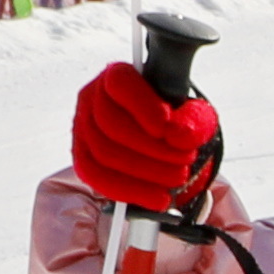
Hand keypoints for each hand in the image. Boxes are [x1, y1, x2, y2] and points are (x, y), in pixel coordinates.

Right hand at [70, 64, 218, 215]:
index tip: (167, 129)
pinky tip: (158, 198)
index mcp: (118, 75)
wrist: (162, 136)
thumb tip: (181, 136)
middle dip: (154, 148)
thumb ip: (192, 120)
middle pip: (112, 125)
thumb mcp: (191, 113)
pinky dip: (130, 191)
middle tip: (185, 160)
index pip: (121, 84)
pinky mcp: (82, 156)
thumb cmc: (172, 118)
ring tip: (177, 177)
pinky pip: (96, 177)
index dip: (143, 107)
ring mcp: (82, 127)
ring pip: (104, 154)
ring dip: (147, 171)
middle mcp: (92, 97)